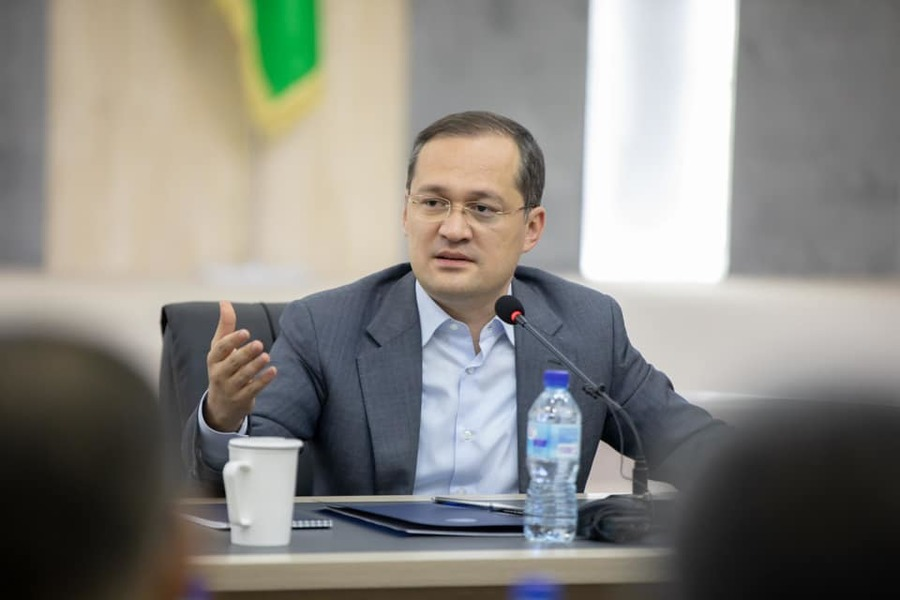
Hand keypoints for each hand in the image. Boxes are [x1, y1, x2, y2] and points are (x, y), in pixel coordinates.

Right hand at [204, 300, 276, 431]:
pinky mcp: (242, 399)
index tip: (245, 332)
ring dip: (255, 366)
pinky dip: (263, 380)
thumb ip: (225, 326)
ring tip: (266, 356)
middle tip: (259, 344)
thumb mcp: (220, 349)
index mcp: (214, 359)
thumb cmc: (222, 368)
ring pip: (243, 376)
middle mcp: (219, 374)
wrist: (220, 405)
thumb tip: (224, 301)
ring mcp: (230, 388)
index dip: (232, 340)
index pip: (220, 348)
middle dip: (245, 353)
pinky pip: (253, 389)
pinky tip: (273, 371)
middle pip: (233, 363)